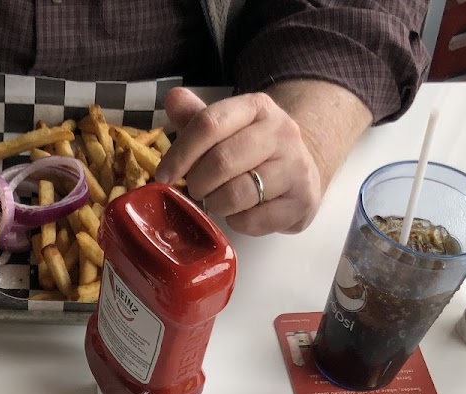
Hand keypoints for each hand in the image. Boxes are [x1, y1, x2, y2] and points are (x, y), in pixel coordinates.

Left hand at [155, 87, 322, 235]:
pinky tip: (241, 212)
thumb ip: (196, 118)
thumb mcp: (226, 129)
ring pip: (237, 193)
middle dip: (198, 182)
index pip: (209, 124)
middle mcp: (281, 132)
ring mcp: (296, 166)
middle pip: (221, 161)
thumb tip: (173, 98)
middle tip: (196, 189)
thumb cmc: (252, 151)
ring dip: (216, 204)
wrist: (301, 171)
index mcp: (257, 107)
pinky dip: (238, 222)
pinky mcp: (302, 200)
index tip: (164, 175)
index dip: (180, 154)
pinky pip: (253, 220)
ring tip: (219, 200)